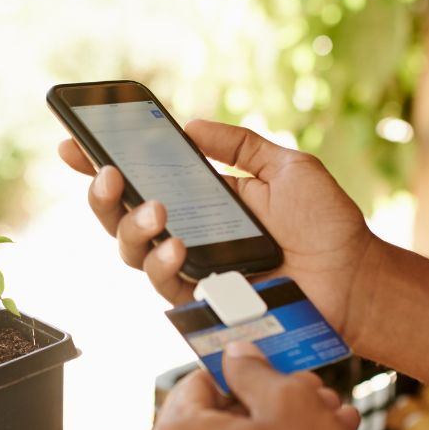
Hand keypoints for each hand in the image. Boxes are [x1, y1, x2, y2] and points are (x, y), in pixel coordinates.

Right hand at [58, 120, 375, 331]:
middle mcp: (185, 235)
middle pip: (118, 219)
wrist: (355, 277)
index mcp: (199, 201)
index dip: (100, 165)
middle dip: (100, 196)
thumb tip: (190, 127)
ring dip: (131, 228)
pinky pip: (165, 285)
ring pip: (130, 253)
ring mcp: (192, 270)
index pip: (139, 181)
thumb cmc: (327, 226)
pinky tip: (177, 244)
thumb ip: (239, 145)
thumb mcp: (285, 167)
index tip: (73, 144)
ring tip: (155, 210)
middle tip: (108, 174)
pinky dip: (163, 262)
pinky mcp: (204, 302)